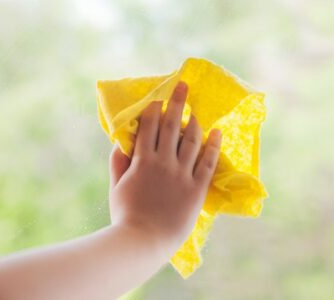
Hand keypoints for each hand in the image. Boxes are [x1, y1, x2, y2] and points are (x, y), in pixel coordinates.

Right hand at [109, 81, 221, 257]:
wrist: (145, 240)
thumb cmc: (126, 216)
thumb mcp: (116, 188)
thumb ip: (118, 164)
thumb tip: (120, 144)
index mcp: (142, 161)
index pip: (149, 128)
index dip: (153, 110)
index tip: (159, 98)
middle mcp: (163, 162)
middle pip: (171, 127)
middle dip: (177, 103)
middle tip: (183, 86)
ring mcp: (182, 174)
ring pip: (191, 140)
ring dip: (194, 122)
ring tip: (196, 111)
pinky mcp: (197, 188)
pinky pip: (208, 162)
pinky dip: (213, 145)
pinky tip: (218, 132)